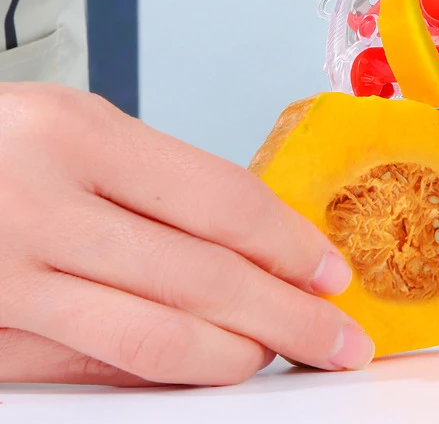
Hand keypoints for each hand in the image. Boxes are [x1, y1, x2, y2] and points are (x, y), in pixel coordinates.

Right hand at [0, 83, 373, 386]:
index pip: (219, 199)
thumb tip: (252, 244)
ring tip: (282, 357)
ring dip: (234, 355)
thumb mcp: (69, 130)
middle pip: (202, 276)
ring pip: (154, 339)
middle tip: (339, 339)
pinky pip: (91, 369)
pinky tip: (202, 369)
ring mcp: (2, 281)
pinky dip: (160, 374)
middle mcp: (37, 204)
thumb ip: (152, 184)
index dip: (288, 243)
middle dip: (288, 315)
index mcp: (74, 133)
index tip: (330, 271)